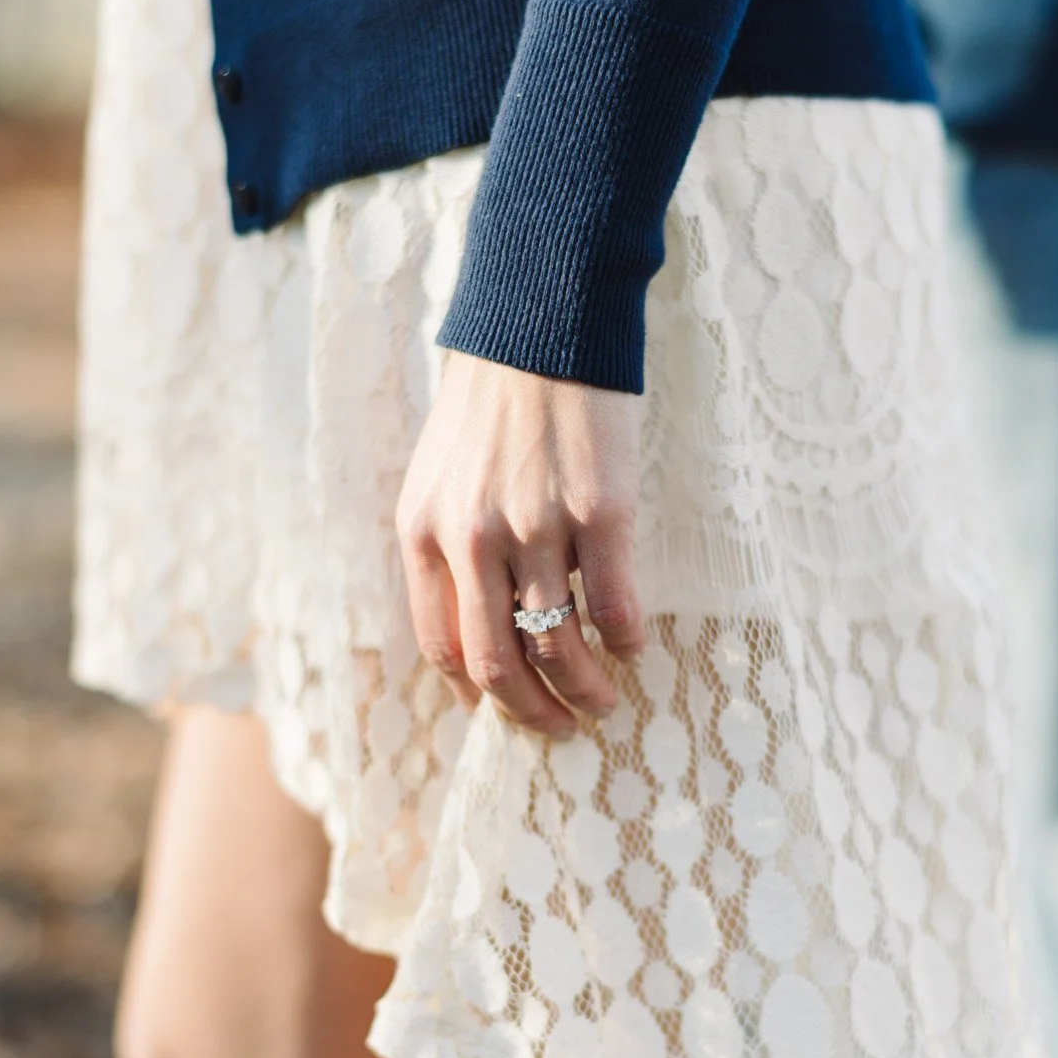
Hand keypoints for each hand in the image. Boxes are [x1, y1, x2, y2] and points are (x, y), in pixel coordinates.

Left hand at [396, 351, 645, 737]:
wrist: (540, 327)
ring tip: (604, 702)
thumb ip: (446, 548)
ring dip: (585, 690)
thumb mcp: (438, 479)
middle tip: (560, 730)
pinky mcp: (600, 513)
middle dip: (531, 714)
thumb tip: (478, 627)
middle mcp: (473, 539)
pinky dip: (624, 641)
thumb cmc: (490, 407)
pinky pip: (613, 605)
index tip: (505, 711)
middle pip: (497, 663)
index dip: (476, 694)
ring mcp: (537, 528)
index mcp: (424, 533)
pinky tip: (633, 648)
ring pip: (557, 646)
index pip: (443, 646)